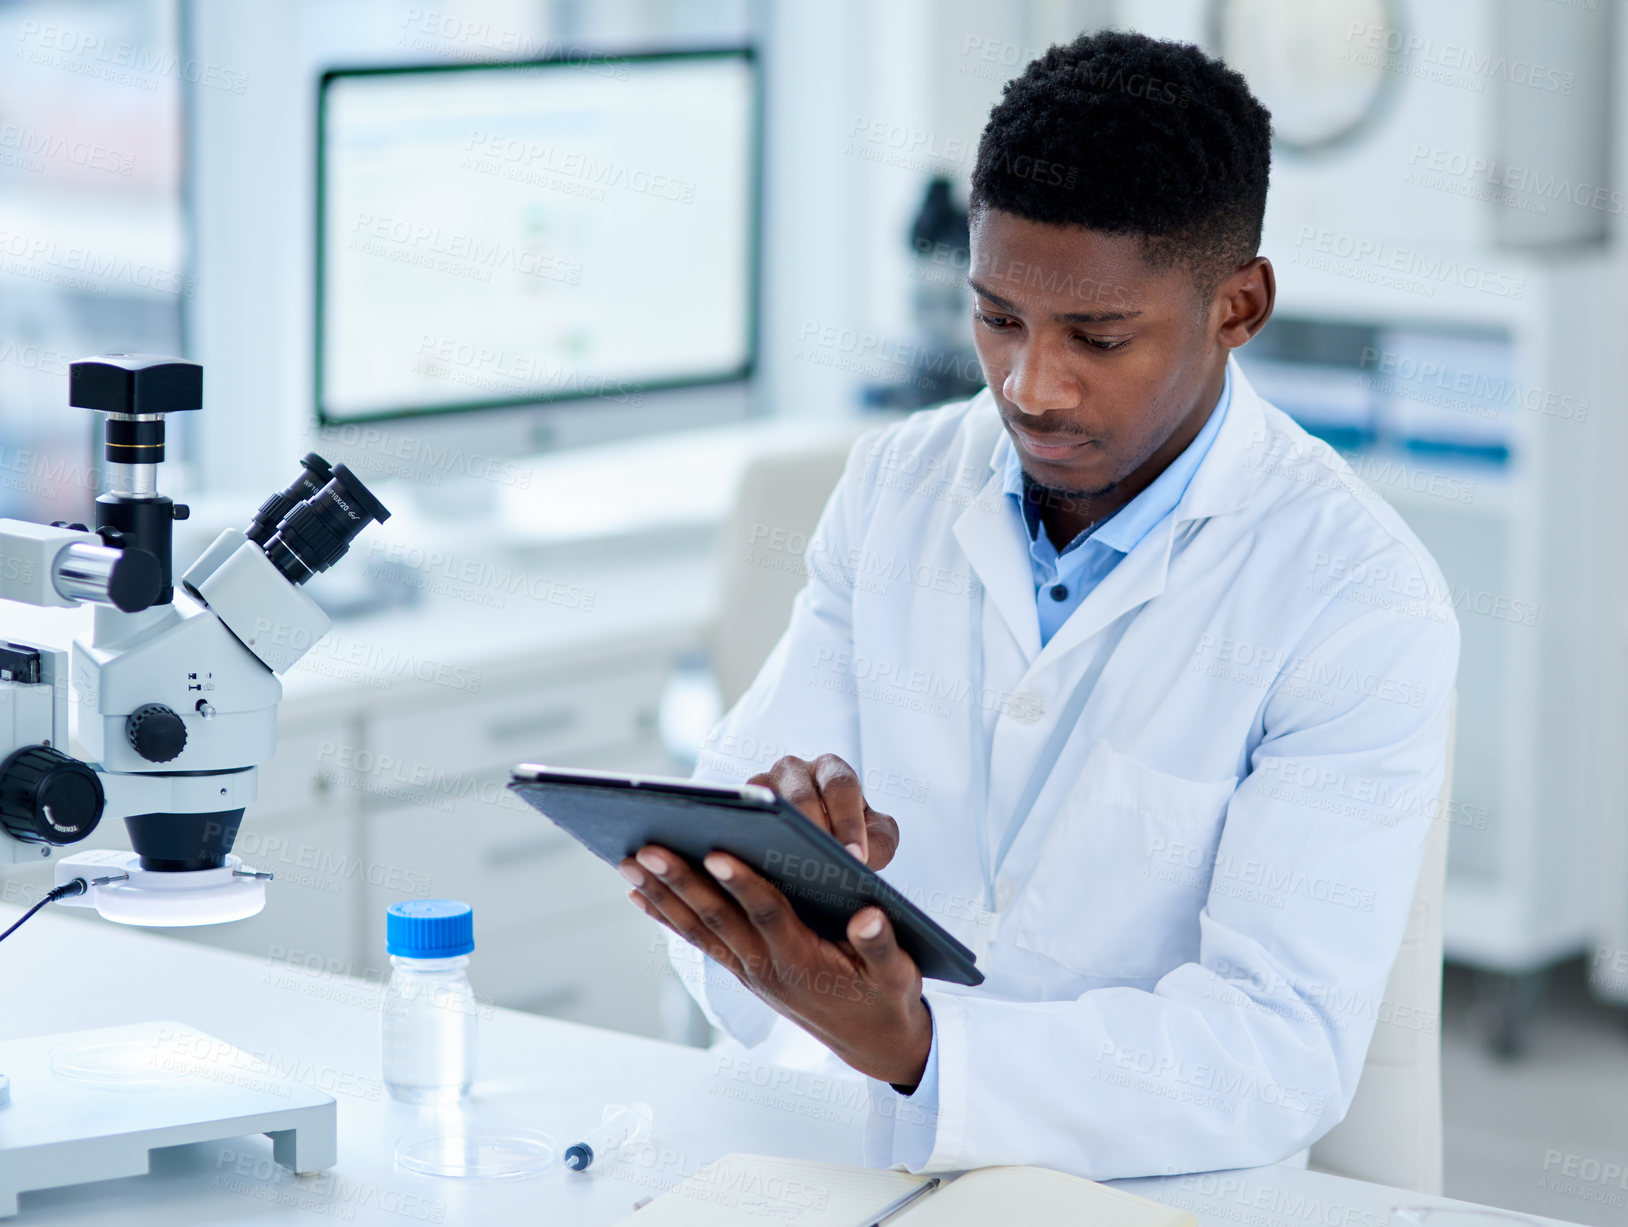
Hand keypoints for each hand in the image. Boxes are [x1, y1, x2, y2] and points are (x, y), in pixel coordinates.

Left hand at [620, 845, 931, 1088]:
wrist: (871, 1041)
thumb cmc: (885, 996)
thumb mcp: (898, 974)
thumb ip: (881, 945)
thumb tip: (869, 917)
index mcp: (804, 960)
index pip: (768, 914)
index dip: (742, 884)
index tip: (716, 853)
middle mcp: (767, 967)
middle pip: (718, 917)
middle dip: (681, 882)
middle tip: (647, 849)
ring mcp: (749, 970)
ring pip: (698, 927)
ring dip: (663, 895)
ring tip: (629, 862)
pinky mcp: (741, 969)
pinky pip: (697, 939)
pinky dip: (667, 916)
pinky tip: (639, 893)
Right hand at [750, 754, 899, 869]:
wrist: (816, 843)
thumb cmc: (848, 835)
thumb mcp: (875, 838)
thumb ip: (881, 844)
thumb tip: (860, 860)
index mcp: (832, 770)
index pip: (841, 787)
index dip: (849, 822)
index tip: (855, 857)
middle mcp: (794, 770)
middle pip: (801, 796)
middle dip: (814, 831)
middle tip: (824, 867)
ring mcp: (763, 785)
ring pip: (769, 807)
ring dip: (781, 838)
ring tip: (792, 873)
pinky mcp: (741, 805)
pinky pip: (744, 820)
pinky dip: (753, 844)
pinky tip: (762, 875)